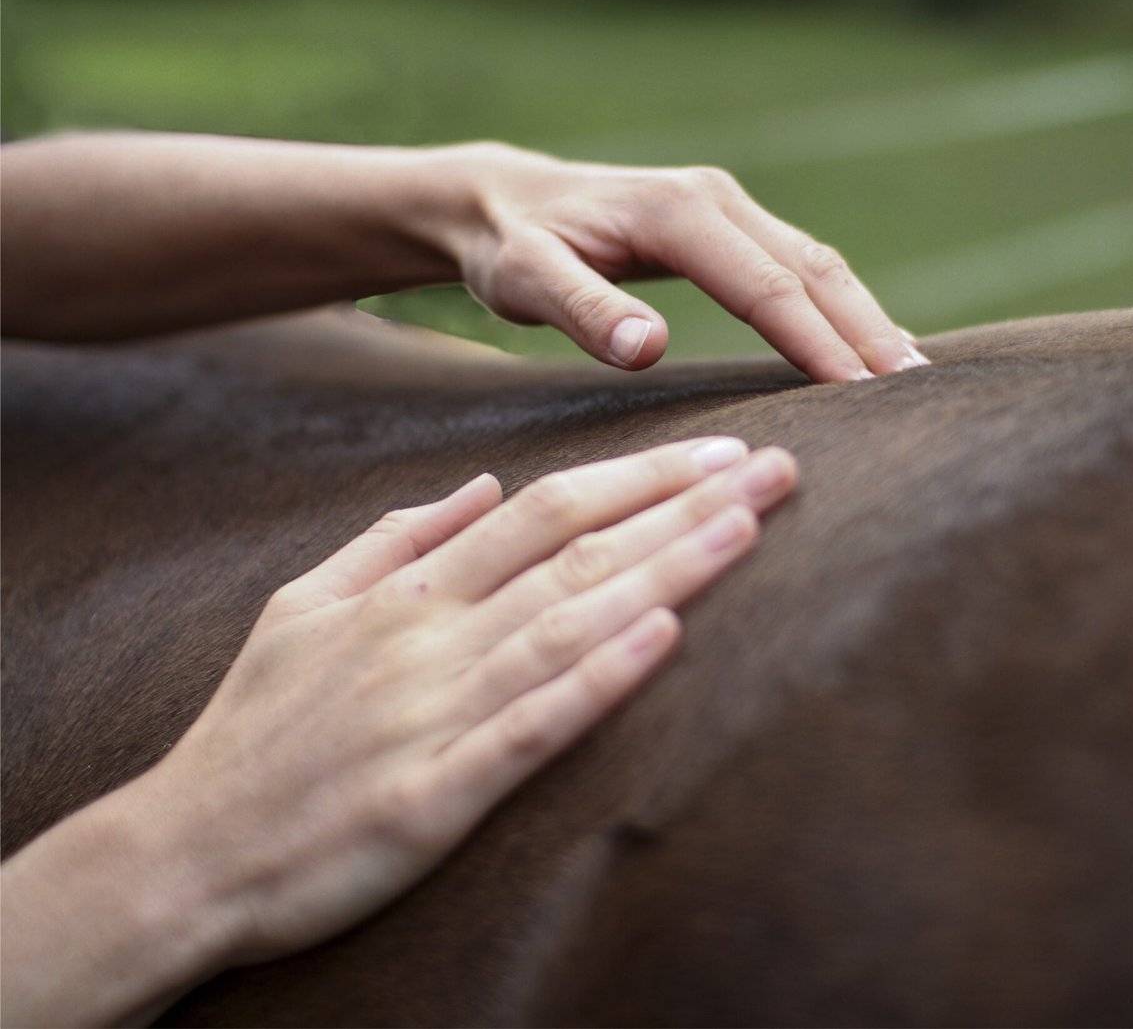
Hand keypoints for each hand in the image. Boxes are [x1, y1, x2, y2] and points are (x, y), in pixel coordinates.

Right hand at [0, 437, 796, 1026]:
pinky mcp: (434, 795)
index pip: (547, 509)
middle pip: (578, 552)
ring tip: (748, 528)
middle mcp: (431, 639)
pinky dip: (598, 679)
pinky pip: (531, 727)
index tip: (720, 451)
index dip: (640, 476)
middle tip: (779, 469)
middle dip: (685, 506)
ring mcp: (434, 714)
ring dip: (666, 570)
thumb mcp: (302, 605)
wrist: (181, 854)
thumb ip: (395, 538)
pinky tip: (663, 637)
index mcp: (410, 594)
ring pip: (569, 623)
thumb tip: (478, 482)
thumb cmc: (254, 731)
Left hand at [446, 145, 929, 381]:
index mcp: (679, 213)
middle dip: (870, 329)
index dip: (819, 341)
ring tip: (915, 376)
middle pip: (814, 269)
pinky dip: (843, 305)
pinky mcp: (731, 226)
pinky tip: (869, 345)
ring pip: (819, 263)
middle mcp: (716, 199)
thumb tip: (647, 346)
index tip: (863, 394)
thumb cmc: (510, 247)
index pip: (768, 286)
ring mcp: (729, 208)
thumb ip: (582, 311)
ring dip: (868, 317)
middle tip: (919, 392)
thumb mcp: (523, 279)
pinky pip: (802, 266)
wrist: (499, 198)